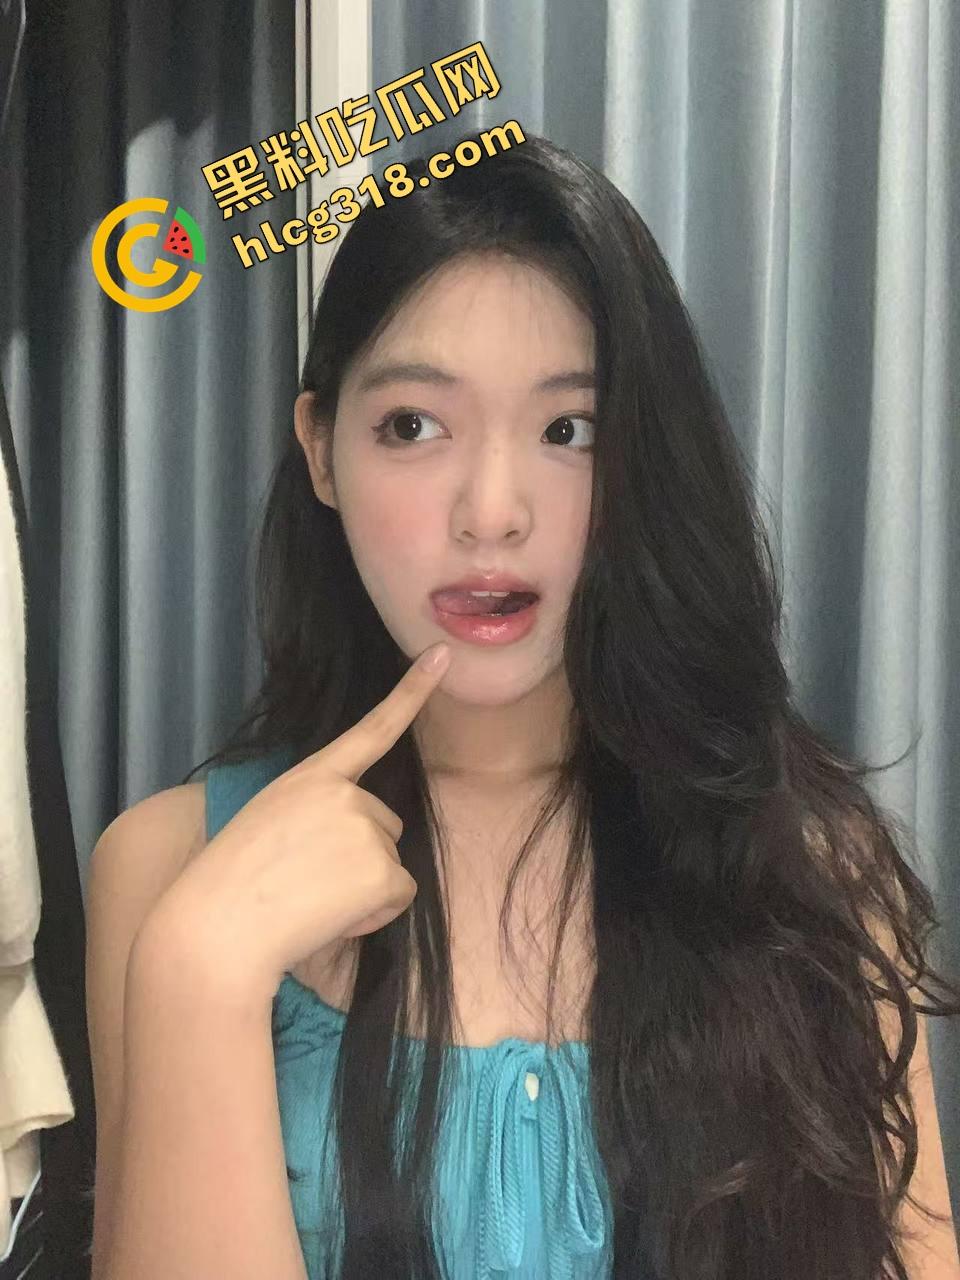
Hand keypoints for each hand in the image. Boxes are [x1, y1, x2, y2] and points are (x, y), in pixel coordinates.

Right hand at [143, 642, 451, 1000]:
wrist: (217, 930)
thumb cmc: (230, 886)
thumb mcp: (267, 822)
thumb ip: (313, 814)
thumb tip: (349, 845)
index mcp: (310, 775)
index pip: (372, 728)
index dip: (412, 690)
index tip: (442, 655)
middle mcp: (345, 793)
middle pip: (384, 824)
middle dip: (359, 856)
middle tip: (304, 881)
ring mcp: (366, 828)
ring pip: (390, 863)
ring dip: (363, 888)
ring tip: (309, 900)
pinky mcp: (381, 870)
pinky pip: (398, 895)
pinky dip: (373, 915)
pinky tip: (329, 918)